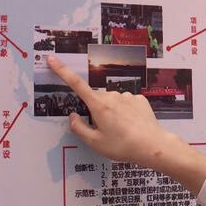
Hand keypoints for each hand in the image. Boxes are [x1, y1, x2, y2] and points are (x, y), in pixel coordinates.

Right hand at [45, 55, 179, 168]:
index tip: (52, 59)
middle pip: (96, 99)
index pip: (76, 84)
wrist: (152, 146)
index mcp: (98, 105)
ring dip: (112, 113)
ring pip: (112, 102)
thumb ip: (79, 128)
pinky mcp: (140, 99)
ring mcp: (127, 96)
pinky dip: (126, 113)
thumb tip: (72, 116)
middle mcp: (112, 96)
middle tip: (106, 132)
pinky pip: (127, 103)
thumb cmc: (122, 146)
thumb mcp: (94, 142)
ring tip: (122, 132)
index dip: (62, 71)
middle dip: (96, 112)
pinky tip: (132, 126)